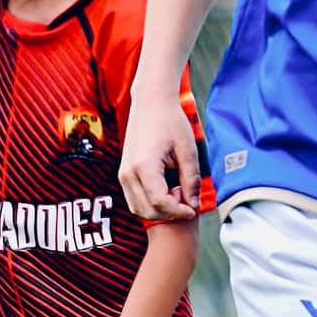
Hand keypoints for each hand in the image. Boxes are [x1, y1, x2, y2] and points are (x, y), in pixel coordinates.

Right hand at [119, 95, 198, 219]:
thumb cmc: (170, 121)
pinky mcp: (124, 174)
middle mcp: (128, 173)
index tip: (192, 209)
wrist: (151, 103)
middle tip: (186, 199)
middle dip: (169, 213)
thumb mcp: (187, 151)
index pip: (159, 202)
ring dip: (159, 210)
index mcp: (144, 166)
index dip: (178, 211)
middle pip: (147, 211)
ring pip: (138, 209)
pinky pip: (135, 199)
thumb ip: (191, 180)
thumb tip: (193, 204)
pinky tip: (167, 190)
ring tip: (176, 193)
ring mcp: (123, 174)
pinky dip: (150, 203)